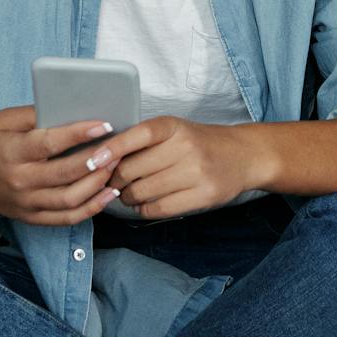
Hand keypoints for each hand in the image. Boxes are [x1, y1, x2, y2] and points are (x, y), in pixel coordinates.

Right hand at [0, 105, 122, 226]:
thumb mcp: (3, 120)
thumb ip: (34, 113)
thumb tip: (68, 108)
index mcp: (12, 151)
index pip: (49, 143)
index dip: (78, 134)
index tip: (103, 124)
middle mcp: (20, 180)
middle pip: (65, 173)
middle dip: (96, 160)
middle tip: (117, 147)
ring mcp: (27, 203)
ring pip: (70, 199)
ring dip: (98, 184)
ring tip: (116, 167)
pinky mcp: (33, 217)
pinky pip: (67, 218)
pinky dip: (92, 208)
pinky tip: (108, 194)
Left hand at [106, 117, 268, 218]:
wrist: (243, 155)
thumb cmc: (198, 143)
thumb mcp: (174, 131)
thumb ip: (143, 142)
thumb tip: (103, 161)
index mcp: (173, 126)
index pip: (138, 135)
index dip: (112, 148)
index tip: (93, 161)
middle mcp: (185, 147)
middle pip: (133, 169)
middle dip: (115, 179)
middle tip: (113, 182)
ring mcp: (196, 173)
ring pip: (143, 192)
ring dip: (128, 197)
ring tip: (129, 194)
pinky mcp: (203, 196)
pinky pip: (159, 208)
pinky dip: (145, 210)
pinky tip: (145, 204)